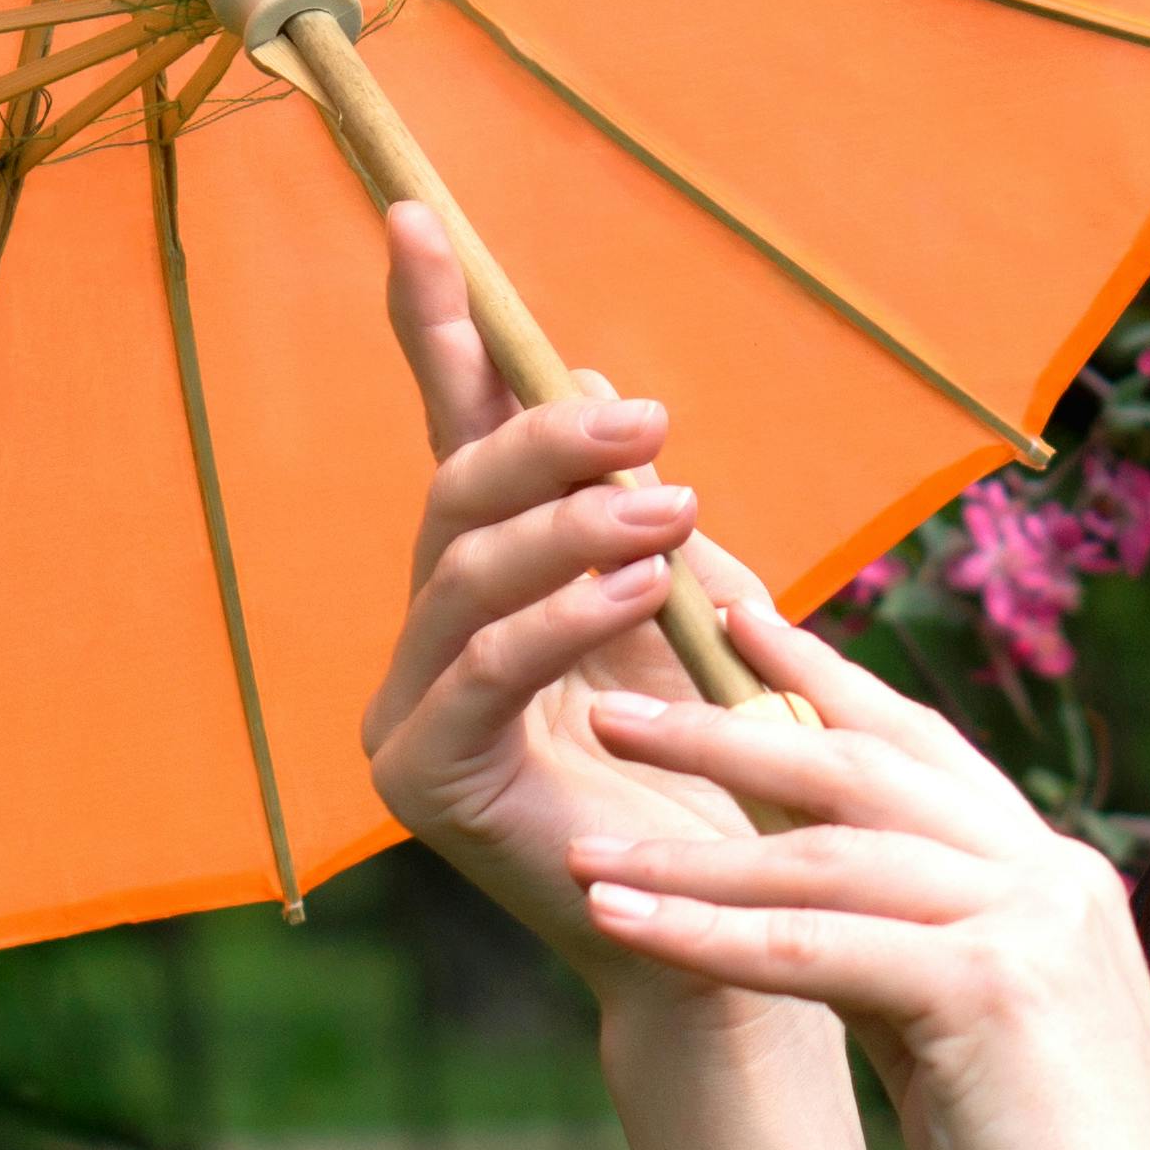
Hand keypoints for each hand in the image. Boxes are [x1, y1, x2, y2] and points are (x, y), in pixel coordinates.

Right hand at [353, 205, 773, 1020]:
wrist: (738, 928)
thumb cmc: (725, 771)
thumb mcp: (690, 610)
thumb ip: (631, 508)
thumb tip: (598, 380)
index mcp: (487, 588)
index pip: (456, 438)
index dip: (436, 329)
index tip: (421, 221)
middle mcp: (430, 640)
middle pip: (455, 489)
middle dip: (543, 435)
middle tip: (652, 423)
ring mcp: (410, 712)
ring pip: (463, 566)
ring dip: (572, 523)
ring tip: (669, 513)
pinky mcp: (423, 781)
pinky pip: (478, 669)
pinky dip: (558, 617)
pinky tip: (638, 589)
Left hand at [568, 594, 1149, 1149]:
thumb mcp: (967, 1036)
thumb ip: (898, 955)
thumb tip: (798, 911)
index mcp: (1048, 873)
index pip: (920, 746)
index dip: (826, 679)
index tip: (737, 622)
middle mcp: (1044, 873)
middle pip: (863, 765)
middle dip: (731, 724)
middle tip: (618, 707)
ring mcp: (1025, 923)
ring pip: (827, 850)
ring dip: (691, 842)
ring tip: (586, 836)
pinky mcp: (990, 991)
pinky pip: (818, 945)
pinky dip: (711, 931)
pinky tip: (626, 920)